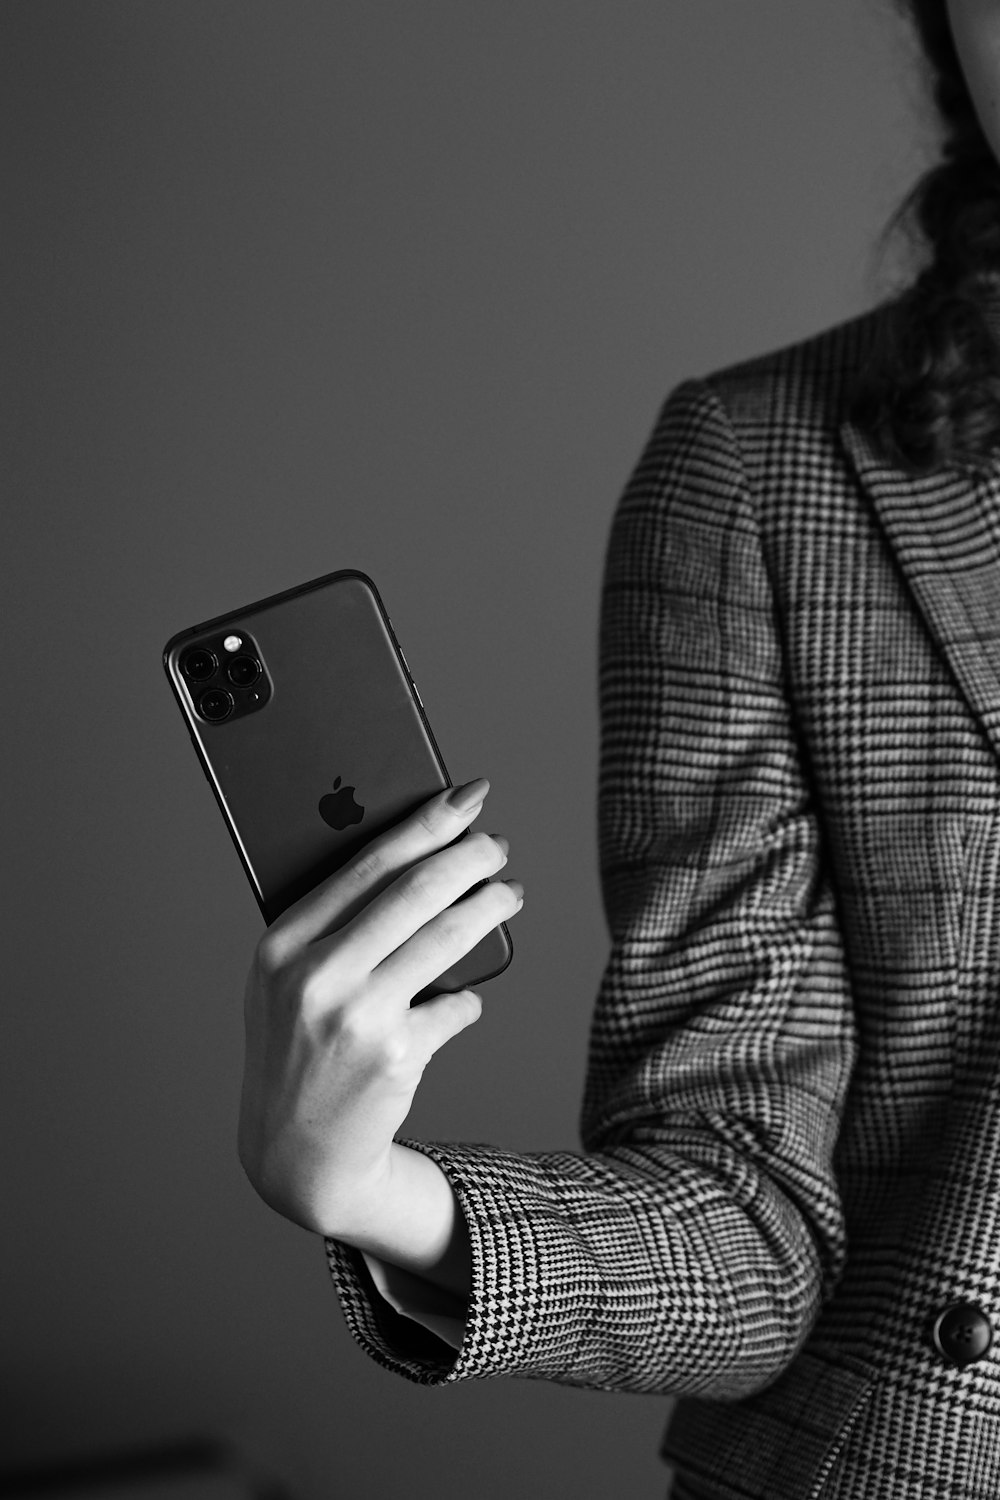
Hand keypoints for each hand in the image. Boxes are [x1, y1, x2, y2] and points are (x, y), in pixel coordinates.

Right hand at [237, 778, 522, 1245]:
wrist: (295, 1152)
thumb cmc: (297, 1047)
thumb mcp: (284, 982)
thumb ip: (329, 926)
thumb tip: (415, 855)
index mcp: (281, 943)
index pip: (368, 863)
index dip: (426, 822)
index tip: (464, 798)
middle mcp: (315, 975)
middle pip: (415, 891)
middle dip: (470, 856)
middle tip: (498, 845)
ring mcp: (356, 1017)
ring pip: (447, 937)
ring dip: (491, 907)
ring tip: (510, 895)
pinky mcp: (395, 1055)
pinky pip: (455, 1005)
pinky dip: (468, 999)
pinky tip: (465, 999)